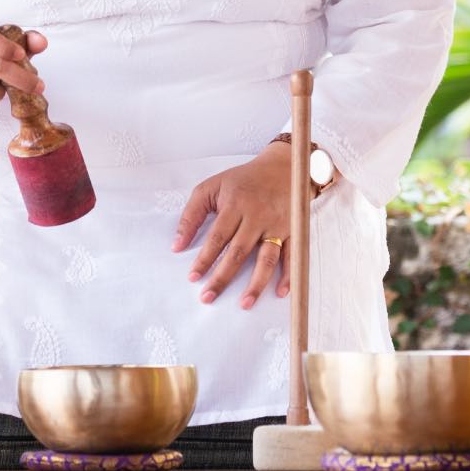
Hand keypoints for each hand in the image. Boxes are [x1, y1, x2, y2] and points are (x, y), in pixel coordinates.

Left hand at [171, 144, 294, 309]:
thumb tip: (176, 246)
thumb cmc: (242, 180)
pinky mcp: (293, 229)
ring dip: (256, 283)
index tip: (193, 278)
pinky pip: (291, 255)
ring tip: (244, 304)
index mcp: (234, 204)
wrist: (282, 166)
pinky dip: (288, 275)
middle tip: (208, 297)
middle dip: (222, 277)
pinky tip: (280, 293)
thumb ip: (192, 214)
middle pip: (238, 252)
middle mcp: (256, 216)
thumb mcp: (211, 187)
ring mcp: (276, 224)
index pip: (217, 237)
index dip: (204, 259)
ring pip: (266, 258)